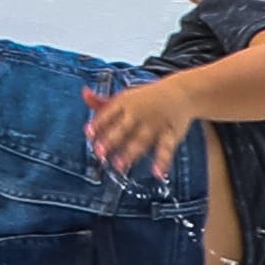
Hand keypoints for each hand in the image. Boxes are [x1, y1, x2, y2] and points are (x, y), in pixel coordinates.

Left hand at [86, 71, 201, 176]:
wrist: (181, 92)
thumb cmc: (147, 97)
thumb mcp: (125, 96)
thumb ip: (103, 102)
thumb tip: (84, 94)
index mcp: (125, 103)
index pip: (108, 113)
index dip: (98, 123)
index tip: (88, 133)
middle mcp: (139, 113)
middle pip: (123, 128)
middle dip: (110, 140)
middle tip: (99, 152)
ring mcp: (155, 124)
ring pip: (141, 140)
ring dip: (130, 153)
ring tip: (119, 166)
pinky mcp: (171, 134)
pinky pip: (167, 149)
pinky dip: (163, 161)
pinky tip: (158, 173)